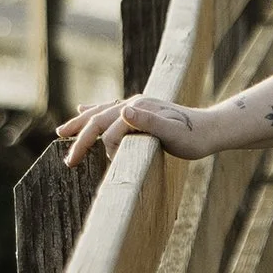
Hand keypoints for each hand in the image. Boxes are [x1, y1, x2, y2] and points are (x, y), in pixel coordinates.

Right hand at [56, 92, 188, 167]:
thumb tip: (123, 110)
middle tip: (67, 161)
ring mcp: (136, 107)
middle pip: (99, 119)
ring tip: (62, 131)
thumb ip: (148, 122)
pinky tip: (83, 109)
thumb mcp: (173, 133)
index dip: (103, 149)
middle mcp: (134, 104)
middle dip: (80, 137)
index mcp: (139, 108)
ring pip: (100, 112)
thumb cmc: (193, 137)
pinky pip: (109, 110)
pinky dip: (93, 111)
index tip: (112, 168)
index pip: (109, 129)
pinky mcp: (139, 112)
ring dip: (81, 122)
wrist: (210, 130)